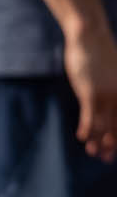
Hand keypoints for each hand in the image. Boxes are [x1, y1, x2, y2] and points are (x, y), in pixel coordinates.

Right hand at [64, 26, 116, 161]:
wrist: (89, 36)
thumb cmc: (98, 53)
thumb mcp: (109, 72)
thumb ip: (109, 87)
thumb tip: (105, 100)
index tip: (113, 150)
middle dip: (111, 144)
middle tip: (106, 159)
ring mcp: (106, 94)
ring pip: (103, 124)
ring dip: (99, 141)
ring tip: (93, 154)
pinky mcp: (90, 92)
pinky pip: (90, 115)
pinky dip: (87, 128)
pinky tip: (83, 138)